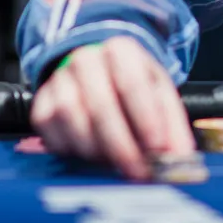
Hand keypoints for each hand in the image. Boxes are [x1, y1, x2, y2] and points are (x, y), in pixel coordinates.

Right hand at [30, 36, 194, 179]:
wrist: (97, 72)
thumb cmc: (132, 85)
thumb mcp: (159, 94)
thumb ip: (172, 125)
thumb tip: (182, 158)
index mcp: (121, 50)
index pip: (132, 83)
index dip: (145, 118)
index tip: (158, 147)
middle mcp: (86, 60)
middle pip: (100, 105)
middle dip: (122, 146)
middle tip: (138, 172)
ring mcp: (59, 80)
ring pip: (72, 118)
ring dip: (96, 150)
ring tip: (117, 166)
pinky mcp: (41, 104)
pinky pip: (52, 133)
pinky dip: (73, 152)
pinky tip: (91, 158)